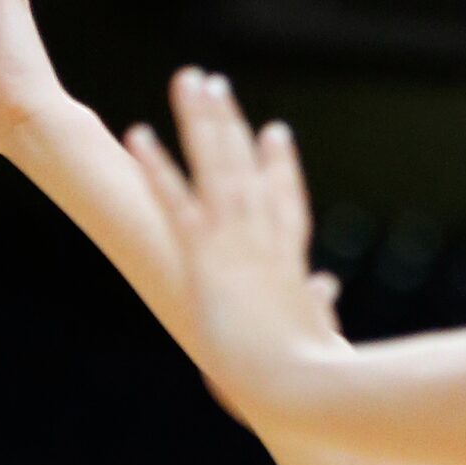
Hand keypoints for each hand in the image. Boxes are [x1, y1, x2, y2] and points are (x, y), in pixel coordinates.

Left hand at [124, 69, 347, 426]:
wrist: (300, 384)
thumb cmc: (314, 375)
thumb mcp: (319, 338)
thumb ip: (320, 310)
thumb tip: (328, 291)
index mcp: (289, 262)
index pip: (285, 203)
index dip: (278, 167)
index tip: (275, 133)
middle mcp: (263, 239)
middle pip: (246, 167)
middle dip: (227, 123)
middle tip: (213, 82)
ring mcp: (235, 243)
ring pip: (214, 167)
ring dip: (198, 120)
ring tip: (185, 80)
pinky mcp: (205, 258)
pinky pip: (174, 202)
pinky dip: (155, 166)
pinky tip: (138, 134)